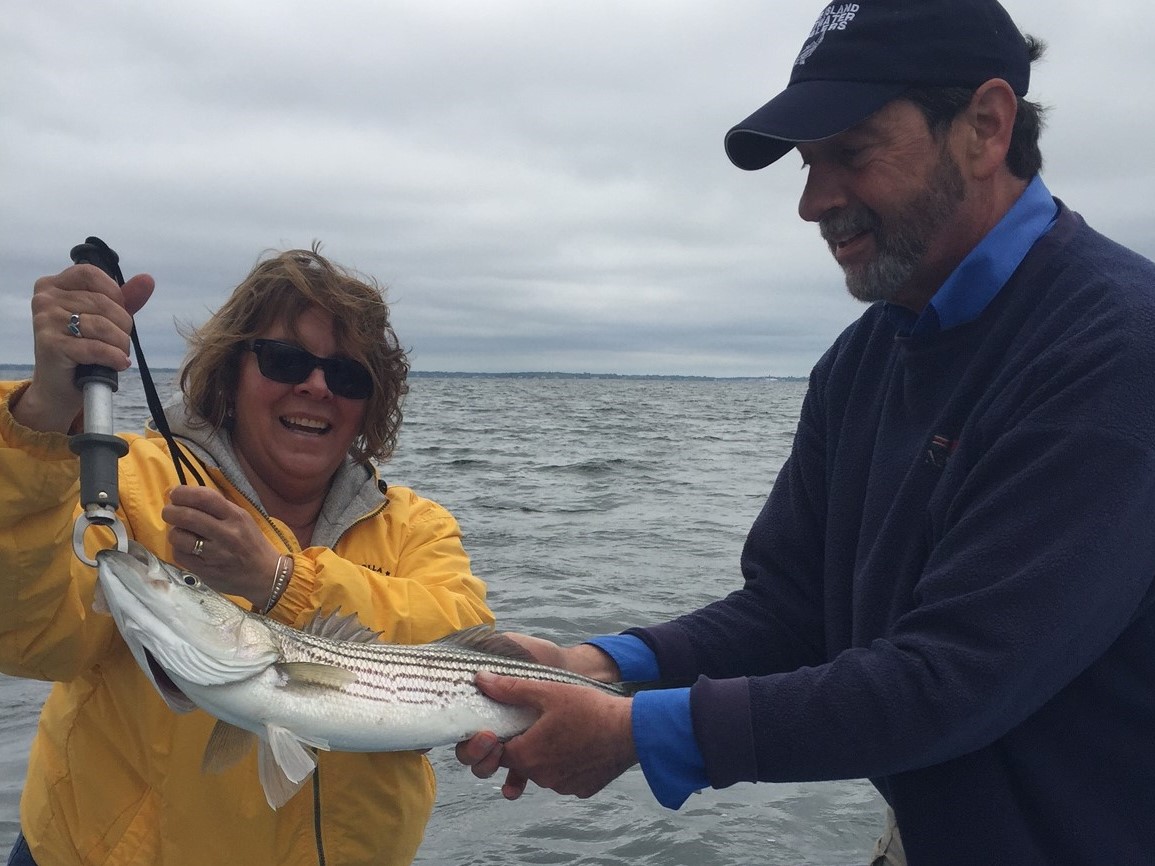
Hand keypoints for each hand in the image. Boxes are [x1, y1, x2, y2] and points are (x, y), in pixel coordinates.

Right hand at [14, 264, 153, 432]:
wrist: (59, 386)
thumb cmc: (81, 348)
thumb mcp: (104, 318)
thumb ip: (125, 298)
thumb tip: (147, 279)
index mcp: (53, 285)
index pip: (90, 273)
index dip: (114, 293)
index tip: (118, 313)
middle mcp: (44, 299)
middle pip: (102, 302)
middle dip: (123, 326)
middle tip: (122, 342)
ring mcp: (45, 321)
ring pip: (101, 325)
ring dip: (120, 344)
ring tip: (120, 354)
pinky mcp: (50, 345)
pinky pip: (95, 347)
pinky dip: (113, 357)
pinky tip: (119, 364)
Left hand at [163, 485, 281, 606]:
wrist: (264, 574)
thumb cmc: (251, 542)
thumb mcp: (242, 518)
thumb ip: (218, 507)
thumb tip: (186, 495)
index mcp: (235, 516)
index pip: (204, 497)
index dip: (183, 493)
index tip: (176, 495)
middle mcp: (225, 533)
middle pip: (186, 516)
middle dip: (170, 511)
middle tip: (170, 512)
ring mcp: (215, 554)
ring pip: (179, 537)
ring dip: (174, 532)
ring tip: (180, 532)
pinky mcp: (206, 571)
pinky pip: (180, 556)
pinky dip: (178, 549)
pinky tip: (186, 548)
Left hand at [455, 672, 636, 800]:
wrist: (631, 731)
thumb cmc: (589, 708)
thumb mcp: (548, 691)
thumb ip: (511, 689)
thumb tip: (481, 680)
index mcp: (526, 755)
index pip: (496, 753)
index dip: (497, 738)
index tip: (508, 724)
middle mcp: (541, 778)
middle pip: (519, 763)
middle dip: (523, 745)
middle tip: (539, 724)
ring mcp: (562, 786)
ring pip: (542, 771)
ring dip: (545, 756)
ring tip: (561, 731)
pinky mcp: (581, 789)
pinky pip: (564, 778)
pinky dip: (566, 764)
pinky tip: (578, 745)